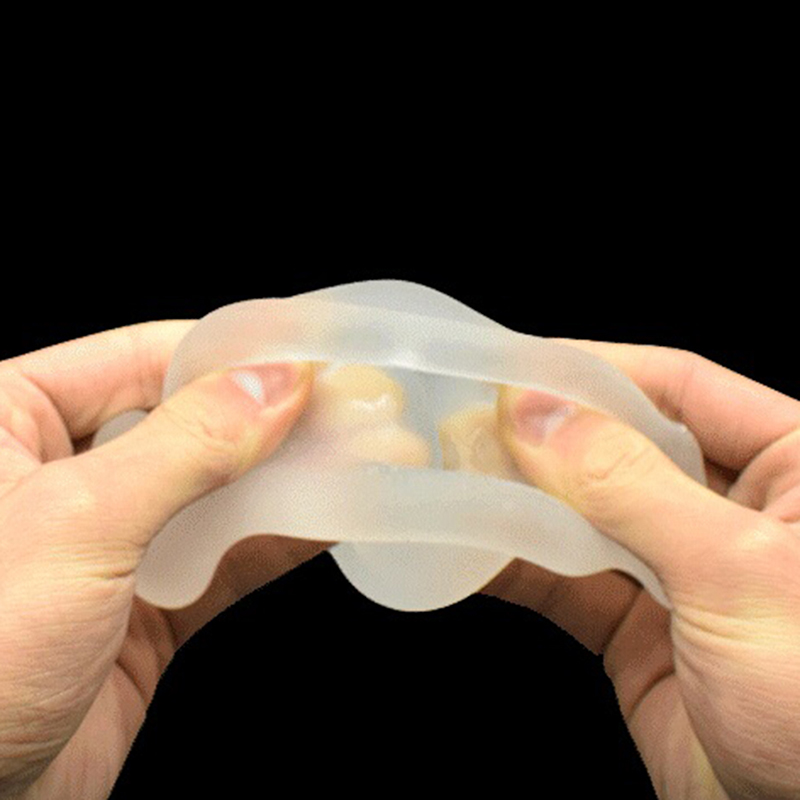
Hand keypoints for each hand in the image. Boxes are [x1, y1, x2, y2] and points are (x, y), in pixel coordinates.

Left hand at [0, 321, 326, 798]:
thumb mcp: (77, 526)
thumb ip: (185, 448)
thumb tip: (274, 385)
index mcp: (8, 419)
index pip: (143, 356)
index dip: (233, 355)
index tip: (308, 356)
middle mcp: (57, 471)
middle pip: (189, 422)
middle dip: (273, 422)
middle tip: (349, 410)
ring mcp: (105, 541)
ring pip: (214, 491)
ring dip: (286, 482)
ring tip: (357, 460)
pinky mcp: (142, 605)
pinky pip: (221, 558)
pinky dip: (275, 541)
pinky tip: (328, 519)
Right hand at [482, 341, 799, 799]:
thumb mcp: (737, 575)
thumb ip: (631, 488)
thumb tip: (541, 415)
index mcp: (793, 469)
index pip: (680, 387)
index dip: (596, 371)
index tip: (520, 370)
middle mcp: (736, 509)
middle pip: (623, 446)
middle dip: (546, 439)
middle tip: (472, 425)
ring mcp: (682, 568)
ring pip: (587, 512)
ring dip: (523, 499)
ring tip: (459, 478)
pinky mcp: (640, 625)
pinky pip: (569, 578)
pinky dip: (520, 562)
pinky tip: (474, 544)